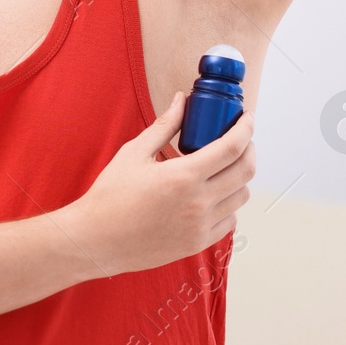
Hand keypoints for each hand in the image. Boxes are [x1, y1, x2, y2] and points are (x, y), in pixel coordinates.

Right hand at [62, 90, 255, 276]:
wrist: (96, 240)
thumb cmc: (110, 197)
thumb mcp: (134, 153)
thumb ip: (165, 126)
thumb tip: (181, 101)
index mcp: (183, 176)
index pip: (232, 148)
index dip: (245, 129)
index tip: (247, 118)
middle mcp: (198, 203)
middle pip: (245, 171)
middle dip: (249, 149)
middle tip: (241, 139)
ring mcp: (200, 226)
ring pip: (240, 197)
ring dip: (239, 177)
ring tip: (225, 166)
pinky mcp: (197, 243)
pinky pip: (229, 221)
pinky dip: (228, 204)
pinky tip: (214, 194)